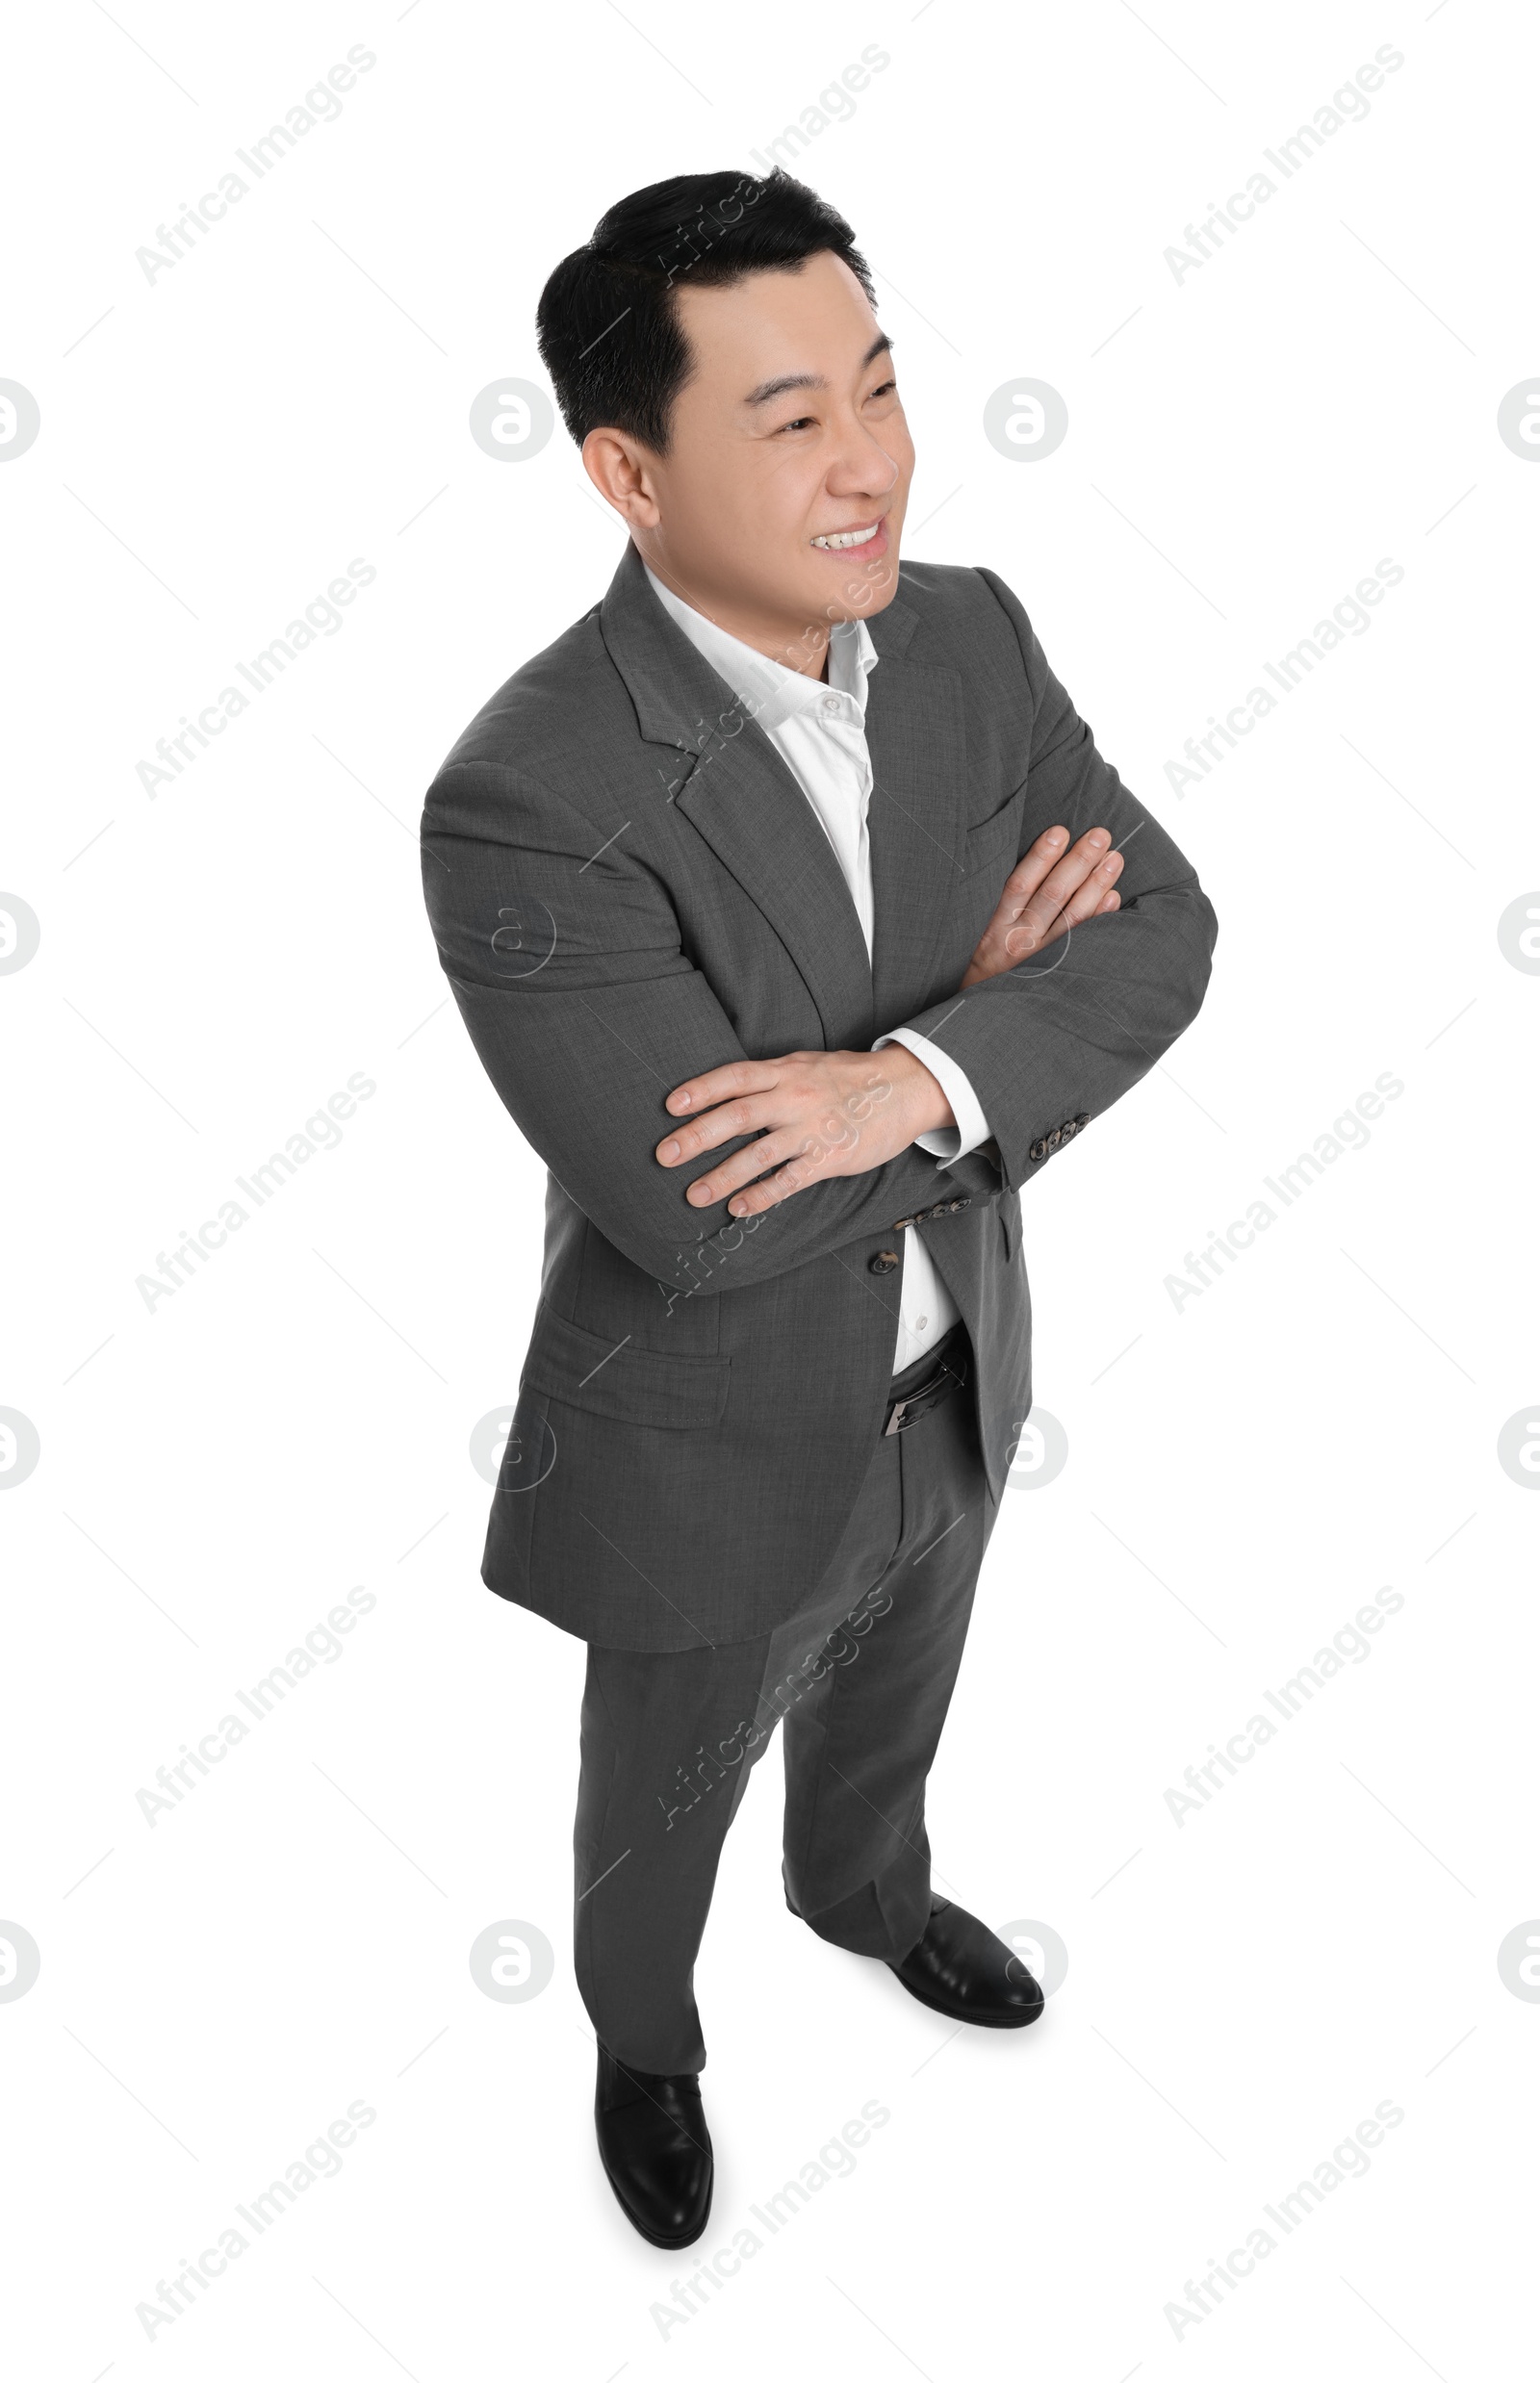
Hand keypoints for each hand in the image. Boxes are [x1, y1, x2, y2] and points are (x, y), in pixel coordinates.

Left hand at [656, 1044, 951, 1218]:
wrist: (905, 1088)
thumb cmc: (848, 1078)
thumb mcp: (805, 1065)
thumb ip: (768, 1079)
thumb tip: (723, 1095)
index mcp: (785, 1071)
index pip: (734, 1078)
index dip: (701, 1090)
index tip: (670, 1106)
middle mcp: (794, 1097)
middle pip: (738, 1115)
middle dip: (698, 1136)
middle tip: (665, 1155)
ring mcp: (812, 1128)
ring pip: (759, 1153)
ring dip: (723, 1175)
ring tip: (694, 1194)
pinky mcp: (831, 1157)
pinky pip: (790, 1180)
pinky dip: (763, 1195)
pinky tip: (739, 1208)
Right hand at [960, 823, 1122, 989]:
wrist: (980, 1015)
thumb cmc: (979, 966)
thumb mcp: (974, 935)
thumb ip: (999, 905)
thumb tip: (1034, 864)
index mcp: (994, 928)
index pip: (1019, 885)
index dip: (1040, 858)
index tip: (1060, 832)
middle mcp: (1018, 942)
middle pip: (1052, 895)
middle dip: (1079, 862)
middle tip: (1100, 836)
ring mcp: (1040, 960)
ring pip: (1072, 917)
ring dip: (1096, 885)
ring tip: (1114, 859)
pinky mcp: (1056, 973)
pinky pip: (1082, 943)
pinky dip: (1099, 918)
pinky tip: (1113, 897)